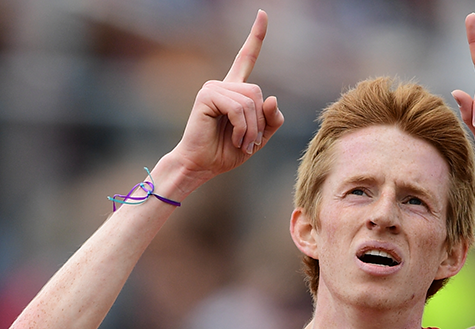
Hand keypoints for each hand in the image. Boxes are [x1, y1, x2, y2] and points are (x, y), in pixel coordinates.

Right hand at [168, 11, 286, 184]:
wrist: (201, 166)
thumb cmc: (226, 152)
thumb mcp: (258, 137)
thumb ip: (271, 120)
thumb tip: (273, 98)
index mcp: (234, 90)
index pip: (246, 58)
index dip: (256, 37)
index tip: (263, 13)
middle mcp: (223, 85)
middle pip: (258, 93)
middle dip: (260, 122)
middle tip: (249, 143)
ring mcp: (213, 88)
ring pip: (250, 102)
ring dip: (252, 128)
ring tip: (242, 143)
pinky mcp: (206, 96)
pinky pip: (238, 107)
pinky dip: (243, 127)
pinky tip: (235, 139)